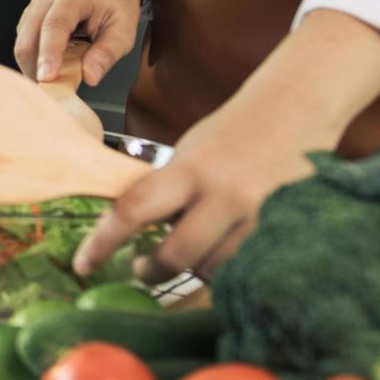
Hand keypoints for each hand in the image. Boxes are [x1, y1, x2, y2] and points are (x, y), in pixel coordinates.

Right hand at [14, 0, 148, 85]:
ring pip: (21, 45)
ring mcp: (34, 8)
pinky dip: (33, 61)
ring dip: (34, 66)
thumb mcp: (124, 30)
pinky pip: (23, 44)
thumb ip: (108, 53)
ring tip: (57, 75)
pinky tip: (51, 64)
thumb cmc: (115, 5)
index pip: (55, 26)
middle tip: (54, 91)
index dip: (48, 53)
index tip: (46, 78)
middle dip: (35, 68)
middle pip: (28, 38)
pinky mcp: (28, 18)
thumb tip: (90, 77)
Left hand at [73, 9, 379, 281]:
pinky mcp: (286, 232)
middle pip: (174, 257)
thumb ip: (165, 191)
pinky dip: (228, 269)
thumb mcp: (189, 154)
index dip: (102, 243)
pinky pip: (246, 269)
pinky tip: (224, 251)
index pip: (133, 211)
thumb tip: (131, 230)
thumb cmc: (233, 133)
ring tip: (192, 249)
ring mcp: (259, 217)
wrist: (296, 109)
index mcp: (190, 169)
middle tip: (141, 269)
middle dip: (150, 271)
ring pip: (212, 270)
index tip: (82, 265)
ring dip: (194, 268)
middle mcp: (224, 195)